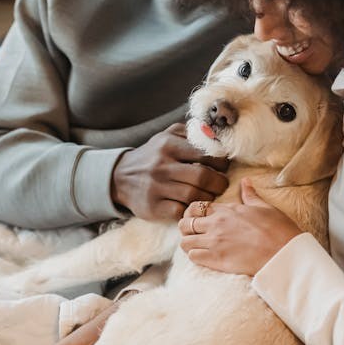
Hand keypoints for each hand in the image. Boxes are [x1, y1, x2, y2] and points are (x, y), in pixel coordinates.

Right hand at [112, 123, 228, 220]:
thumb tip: (217, 136)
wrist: (120, 177)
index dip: (221, 162)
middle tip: (221, 183)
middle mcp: (161, 166)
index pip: (205, 153)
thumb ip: (192, 133)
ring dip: (209, 197)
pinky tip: (193, 204)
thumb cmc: (153, 155)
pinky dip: (191, 209)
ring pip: (194, 196)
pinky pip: (181, 211)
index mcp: (167, 145)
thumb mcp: (167, 136)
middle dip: (220, 182)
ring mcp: (156, 188)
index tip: (223, 166)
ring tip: (210, 194)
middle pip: (203, 177)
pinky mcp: (153, 207)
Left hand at [178, 179, 302, 275]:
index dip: (194, 214)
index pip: (197, 207)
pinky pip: (193, 257)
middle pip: (185, 224)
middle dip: (186, 228)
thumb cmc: (278, 230)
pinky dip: (195, 257)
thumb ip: (250, 195)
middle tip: (194, 234)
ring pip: (185, 242)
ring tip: (198, 247)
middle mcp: (216, 224)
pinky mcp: (216, 260)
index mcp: (227, 210)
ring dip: (188, 244)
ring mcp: (214, 242)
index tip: (198, 220)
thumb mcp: (264, 207)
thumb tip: (245, 181)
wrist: (284, 254)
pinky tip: (205, 257)